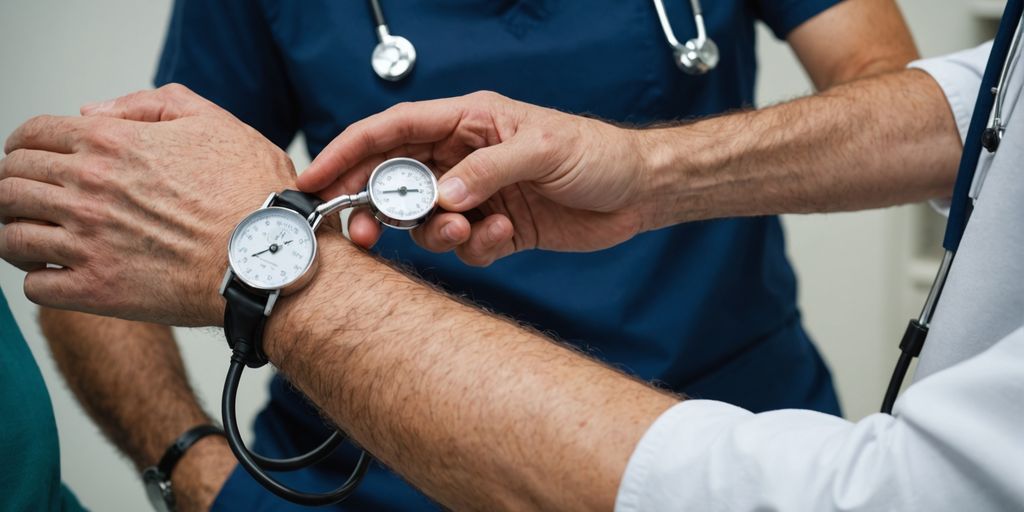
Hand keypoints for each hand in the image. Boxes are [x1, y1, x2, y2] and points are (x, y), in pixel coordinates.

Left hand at [0, 84, 296, 325]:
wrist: (272, 259)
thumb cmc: (253, 195)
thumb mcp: (215, 122)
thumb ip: (151, 104)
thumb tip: (93, 112)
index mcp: (112, 143)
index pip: (31, 136)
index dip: (22, 146)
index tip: (27, 160)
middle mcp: (89, 189)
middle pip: (10, 183)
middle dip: (13, 188)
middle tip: (28, 200)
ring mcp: (88, 241)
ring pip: (10, 234)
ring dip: (16, 233)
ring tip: (35, 240)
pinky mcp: (96, 290)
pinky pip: (35, 286)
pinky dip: (39, 278)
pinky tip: (59, 273)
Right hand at [298, 91, 650, 265]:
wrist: (638, 192)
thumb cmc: (597, 152)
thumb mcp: (544, 149)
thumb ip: (487, 170)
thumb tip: (441, 197)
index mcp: (467, 122)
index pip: (392, 131)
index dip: (348, 151)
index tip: (314, 179)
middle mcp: (464, 158)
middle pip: (396, 182)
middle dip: (377, 208)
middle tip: (367, 233)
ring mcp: (477, 195)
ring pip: (426, 222)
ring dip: (437, 233)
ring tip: (471, 228)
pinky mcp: (496, 229)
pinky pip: (464, 246)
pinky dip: (477, 246)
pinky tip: (506, 234)